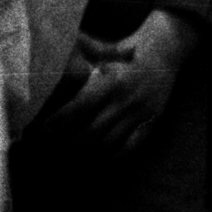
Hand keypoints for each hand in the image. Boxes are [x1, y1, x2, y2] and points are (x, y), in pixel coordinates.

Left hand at [65, 15, 198, 153]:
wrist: (164, 52)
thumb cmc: (125, 54)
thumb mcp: (104, 56)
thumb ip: (82, 66)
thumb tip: (52, 68)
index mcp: (112, 81)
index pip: (81, 106)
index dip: (61, 120)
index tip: (47, 126)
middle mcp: (126, 99)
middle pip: (92, 130)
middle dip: (70, 140)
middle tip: (54, 144)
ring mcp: (140, 113)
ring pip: (109, 142)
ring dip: (88, 151)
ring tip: (72, 153)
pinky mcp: (151, 122)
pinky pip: (131, 147)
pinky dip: (114, 156)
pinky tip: (100, 159)